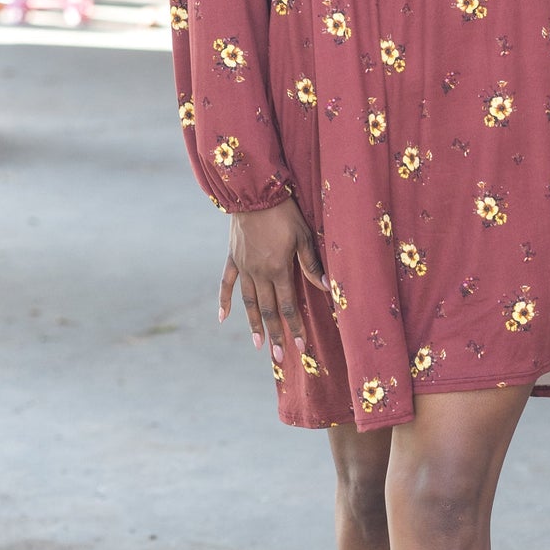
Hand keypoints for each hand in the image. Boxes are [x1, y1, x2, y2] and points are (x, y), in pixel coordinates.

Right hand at [220, 197, 326, 361]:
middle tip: (280, 356)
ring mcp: (243, 267)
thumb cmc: (284, 213)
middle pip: (267, 310)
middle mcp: (259, 273)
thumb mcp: (303, 237)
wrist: (254, 193)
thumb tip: (327, 289)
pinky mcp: (233, 258)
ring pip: (249, 302)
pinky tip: (222, 319)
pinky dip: (224, 302)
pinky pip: (226, 284)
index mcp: (278, 269)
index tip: (300, 346)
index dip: (294, 327)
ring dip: (253, 325)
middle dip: (275, 334)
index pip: (288, 305)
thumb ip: (311, 265)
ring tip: (258, 346)